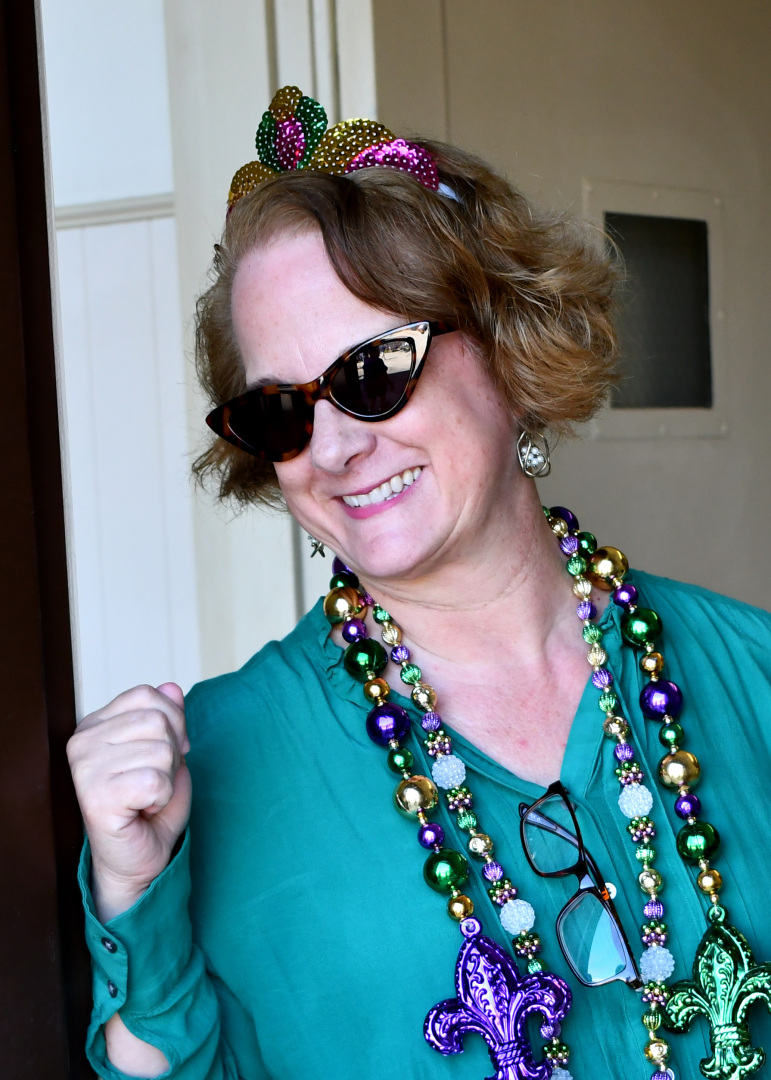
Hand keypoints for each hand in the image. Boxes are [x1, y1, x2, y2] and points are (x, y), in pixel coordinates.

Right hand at [67, 682, 191, 921]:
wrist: (138, 859)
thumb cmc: (151, 805)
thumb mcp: (168, 752)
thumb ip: (169, 717)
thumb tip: (173, 687)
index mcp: (94, 725)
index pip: (147, 695)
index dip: (173, 723)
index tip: (168, 755)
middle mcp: (81, 743)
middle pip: (157, 720)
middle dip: (173, 754)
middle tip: (156, 782)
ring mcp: (84, 770)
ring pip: (161, 750)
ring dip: (168, 777)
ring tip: (148, 797)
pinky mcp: (96, 798)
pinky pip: (156, 781)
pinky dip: (163, 797)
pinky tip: (143, 810)